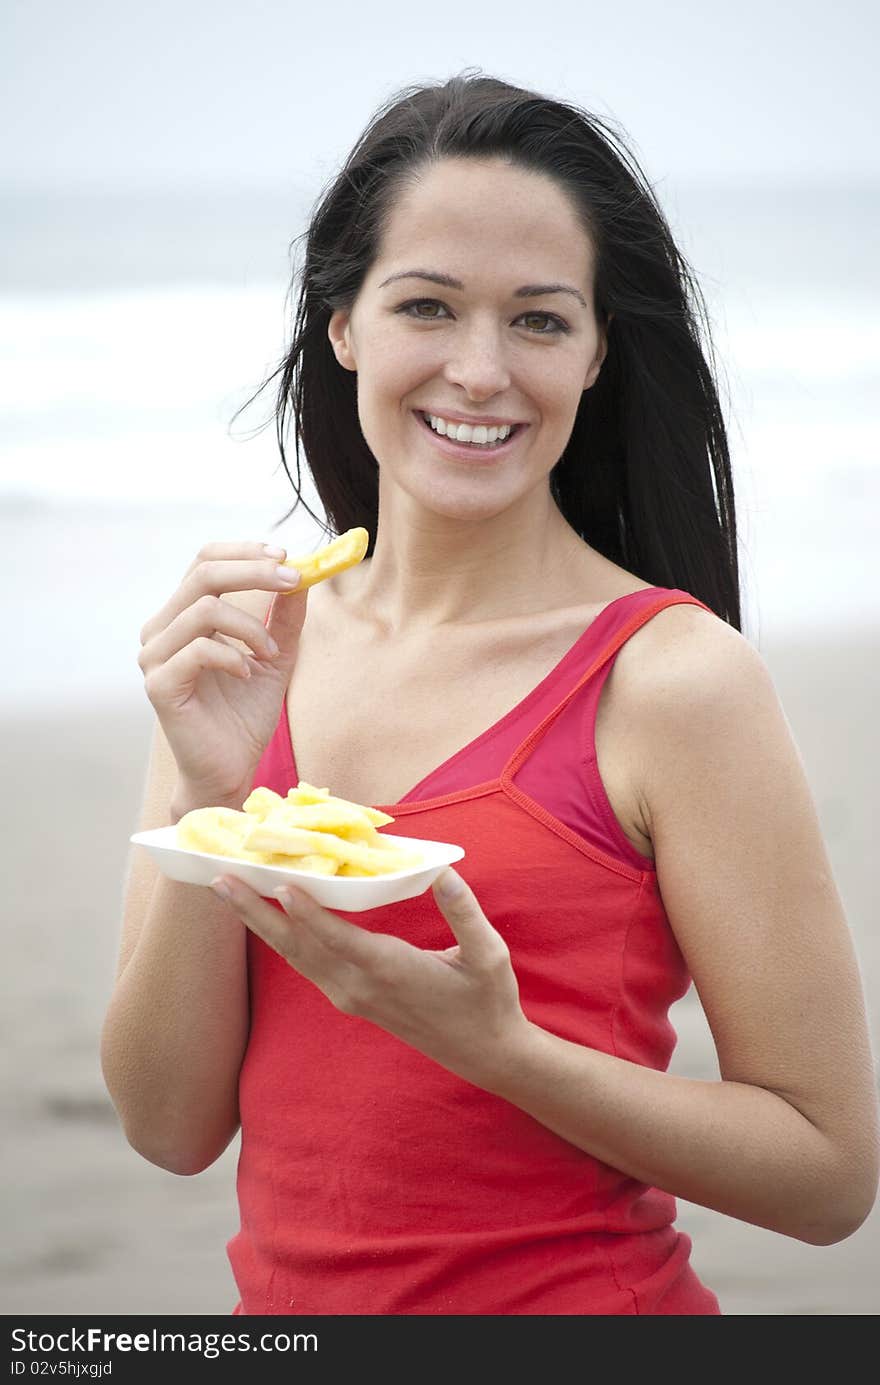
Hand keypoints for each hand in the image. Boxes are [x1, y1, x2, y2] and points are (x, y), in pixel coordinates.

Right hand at [137, 541, 307, 809]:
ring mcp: (154, 657)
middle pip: (202, 573)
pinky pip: (198, 650)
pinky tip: (248, 673)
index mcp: (183, 617)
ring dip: (250, 626)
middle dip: (254, 571)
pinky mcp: (158, 684)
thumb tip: (303, 575)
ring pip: (203, 609)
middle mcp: (162, 630)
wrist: (230, 769)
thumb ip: (284, 618)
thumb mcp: (275, 656)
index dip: (244, 552)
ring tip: (271, 653)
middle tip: (294, 580)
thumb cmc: (245, 715)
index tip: (285, 557)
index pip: (204, 561)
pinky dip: (233, 656)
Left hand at [210, 866, 529, 1090]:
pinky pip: (307, 965)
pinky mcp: (351, 999)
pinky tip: (268, 918)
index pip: (339, 940)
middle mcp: (360, 987)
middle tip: (219, 880)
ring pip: (295, 957)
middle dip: (257, 913)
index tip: (279, 885)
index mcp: (391, 972)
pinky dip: (282, 938)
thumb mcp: (488, 955)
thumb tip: (443, 874)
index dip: (308, 913)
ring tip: (230, 891)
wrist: (485, 1053)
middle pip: (298, 947)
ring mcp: (351, 997)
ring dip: (260, 924)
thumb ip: (465, 914)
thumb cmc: (488, 1000)